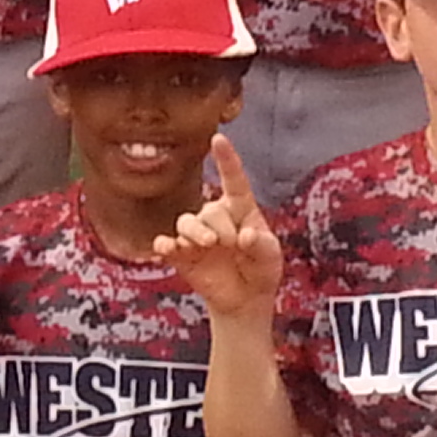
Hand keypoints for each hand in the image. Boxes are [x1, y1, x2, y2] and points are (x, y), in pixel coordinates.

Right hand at [155, 135, 279, 315]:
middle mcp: (215, 216)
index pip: (233, 180)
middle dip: (223, 230)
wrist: (245, 299)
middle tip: (233, 247)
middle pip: (210, 210)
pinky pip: (167, 244)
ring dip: (197, 233)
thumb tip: (244, 236)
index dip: (226, 159)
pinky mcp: (181, 254)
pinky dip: (165, 245)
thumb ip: (261, 245)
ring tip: (209, 246)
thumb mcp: (271, 256)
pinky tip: (167, 248)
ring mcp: (197, 235)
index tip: (218, 138)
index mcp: (240, 209)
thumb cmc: (261, 268)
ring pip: (187, 222)